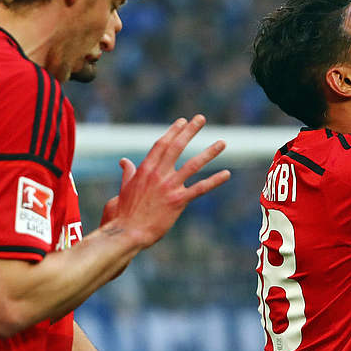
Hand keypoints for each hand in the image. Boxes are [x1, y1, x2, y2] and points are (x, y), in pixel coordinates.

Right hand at [99, 115, 230, 246]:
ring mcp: (169, 187)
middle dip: (190, 131)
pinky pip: (200, 188)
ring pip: (193, 165)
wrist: (127, 232)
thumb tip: (124, 161)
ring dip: (209, 152)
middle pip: (177, 147)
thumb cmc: (123, 213)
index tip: (183, 121)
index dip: (173, 131)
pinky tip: (226, 174)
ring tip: (222, 142)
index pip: (162, 145)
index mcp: (145, 169)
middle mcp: (158, 174)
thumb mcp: (124, 189)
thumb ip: (128, 173)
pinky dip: (214, 181)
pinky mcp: (178, 201)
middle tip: (200, 118)